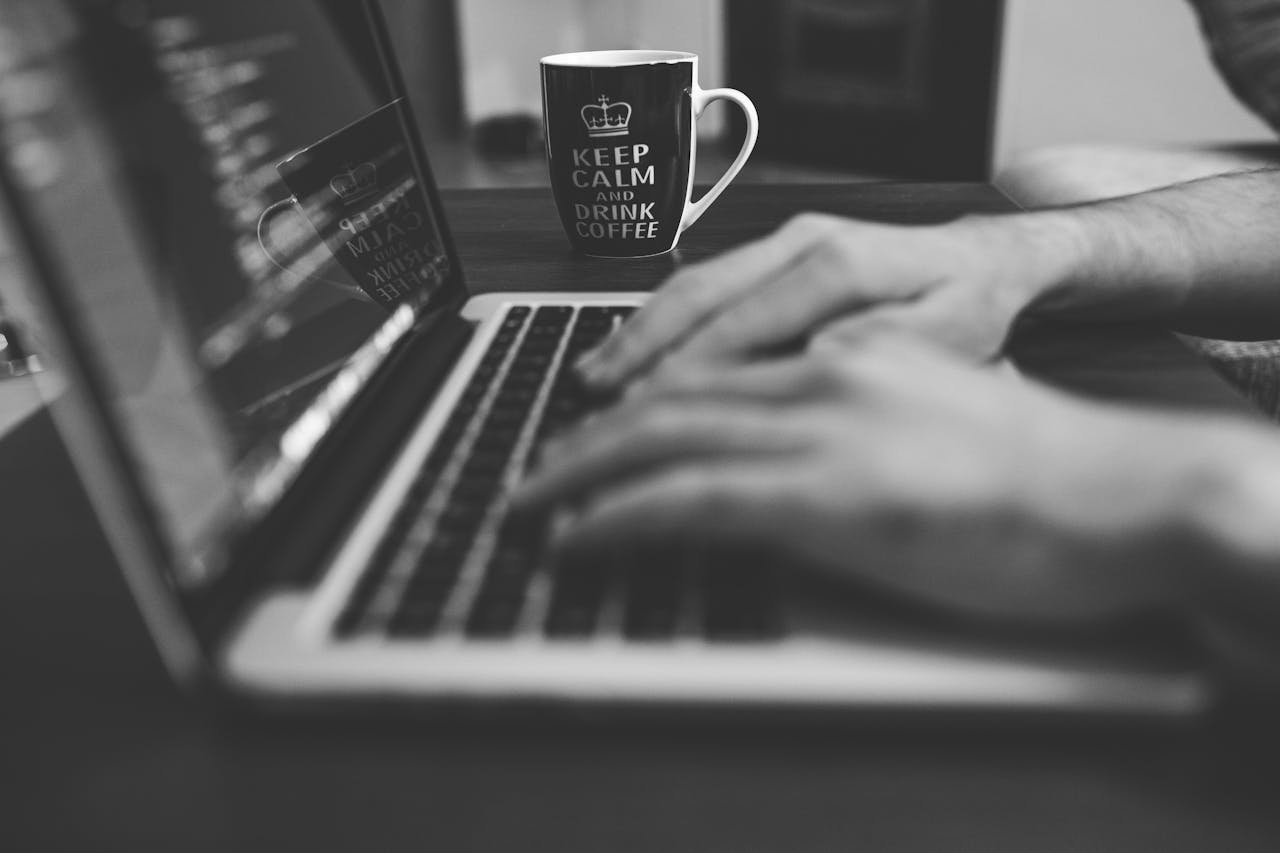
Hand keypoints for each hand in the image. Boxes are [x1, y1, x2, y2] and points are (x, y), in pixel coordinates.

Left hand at [518, 337, 1236, 625]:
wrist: (1118, 494)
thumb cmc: (1038, 475)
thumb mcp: (930, 422)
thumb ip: (856, 424)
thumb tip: (796, 457)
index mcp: (844, 355)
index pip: (710, 370)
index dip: (635, 401)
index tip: (590, 433)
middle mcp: (822, 375)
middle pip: (669, 396)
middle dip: (583, 437)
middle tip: (532, 470)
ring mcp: (823, 430)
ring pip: (663, 437)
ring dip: (580, 473)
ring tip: (531, 504)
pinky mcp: (830, 494)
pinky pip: (693, 497)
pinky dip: (623, 514)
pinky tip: (582, 534)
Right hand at [576, 212, 1078, 387]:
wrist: (987, 258)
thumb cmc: (970, 304)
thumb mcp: (948, 337)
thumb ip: (871, 349)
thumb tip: (804, 362)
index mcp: (839, 264)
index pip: (742, 324)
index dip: (687, 373)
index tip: (644, 417)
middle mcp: (803, 240)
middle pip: (700, 294)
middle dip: (639, 347)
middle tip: (590, 398)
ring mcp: (787, 239)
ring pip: (694, 283)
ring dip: (640, 331)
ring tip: (593, 376)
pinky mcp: (779, 250)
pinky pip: (709, 282)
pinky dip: (664, 318)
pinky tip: (635, 349)